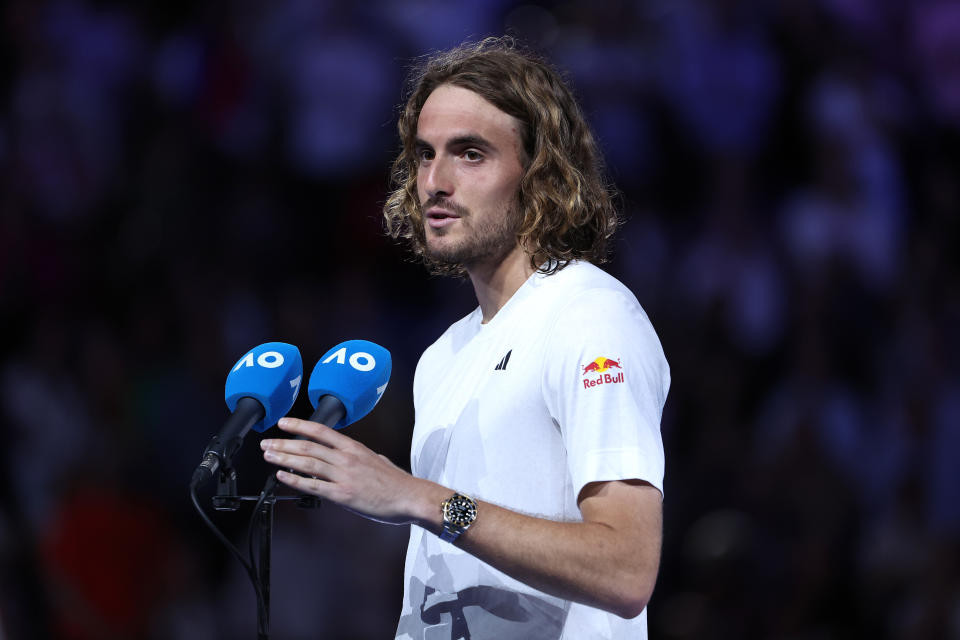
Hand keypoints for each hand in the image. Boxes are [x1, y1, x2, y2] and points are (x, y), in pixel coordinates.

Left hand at [261, 417, 420, 524]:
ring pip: (307, 463)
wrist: (409, 497)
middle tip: (266, 443)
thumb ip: (361, 457)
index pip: (321, 431)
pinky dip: (295, 481)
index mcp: (354, 447)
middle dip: (283, 444)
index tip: (283, 423)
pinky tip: (282, 477)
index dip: (299, 425)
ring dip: (284, 459)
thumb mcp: (378, 460)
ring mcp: (344, 475)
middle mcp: (346, 458)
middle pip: (308, 447)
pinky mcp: (343, 494)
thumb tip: (354, 456)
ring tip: (269, 456)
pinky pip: (313, 486)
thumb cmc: (396, 482)